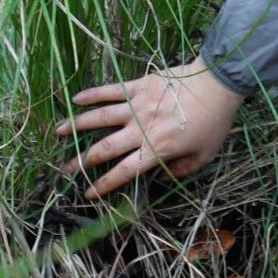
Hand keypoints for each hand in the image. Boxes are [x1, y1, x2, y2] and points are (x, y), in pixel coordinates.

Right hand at [55, 58, 243, 198]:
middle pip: (103, 149)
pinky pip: (111, 90)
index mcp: (156, 149)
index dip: (103, 185)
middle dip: (81, 162)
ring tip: (58, 132)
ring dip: (76, 125)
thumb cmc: (215, 121)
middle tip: (64, 170)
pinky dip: (92, 94)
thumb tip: (164, 177)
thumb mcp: (205, 154)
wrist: (219, 84)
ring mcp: (137, 106)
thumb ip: (182, 170)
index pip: (123, 172)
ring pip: (99, 118)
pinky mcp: (140, 85)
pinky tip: (76, 99)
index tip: (88, 193)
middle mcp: (141, 130)